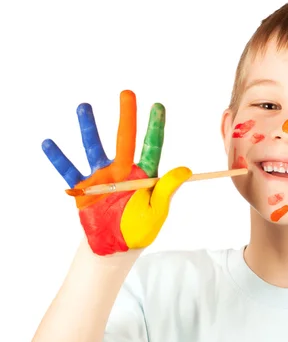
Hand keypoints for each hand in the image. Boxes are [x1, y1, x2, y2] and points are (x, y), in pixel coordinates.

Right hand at [42, 90, 190, 254]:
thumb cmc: (140, 230)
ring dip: (89, 128)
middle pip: (124, 139)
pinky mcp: (84, 189)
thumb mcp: (156, 211)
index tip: (158, 106)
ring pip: (94, 147)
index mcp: (144, 175)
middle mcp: (123, 170)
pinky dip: (59, 158)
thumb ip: (167, 189)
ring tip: (84, 106)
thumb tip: (185, 169)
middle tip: (127, 93)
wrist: (115, 248)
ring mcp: (101, 177)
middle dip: (126, 117)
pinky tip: (49, 143)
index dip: (155, 127)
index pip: (151, 146)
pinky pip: (69, 171)